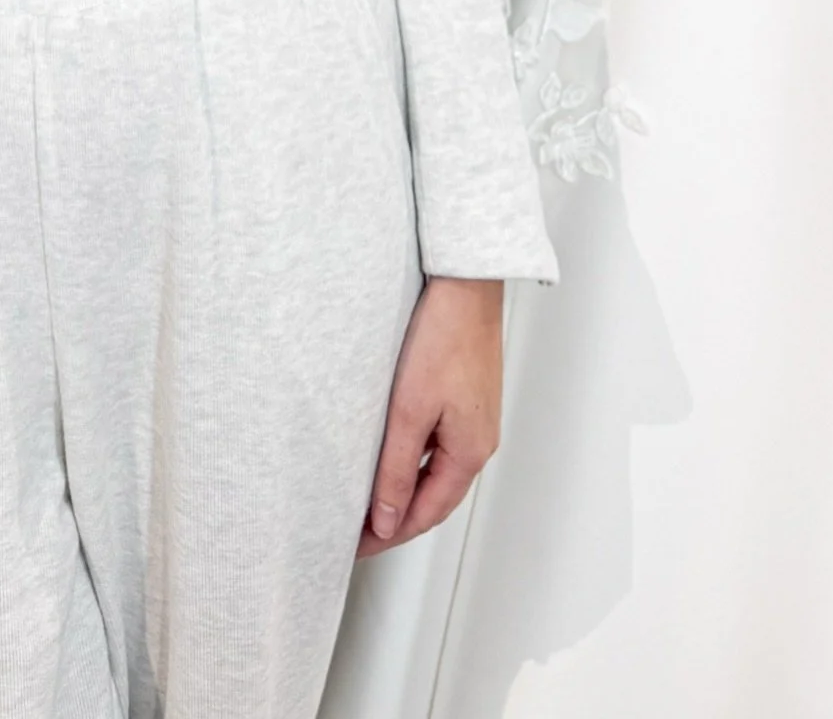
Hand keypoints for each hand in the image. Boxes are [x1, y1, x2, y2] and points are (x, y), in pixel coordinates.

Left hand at [356, 276, 502, 558]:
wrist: (465, 284)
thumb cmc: (443, 338)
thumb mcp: (409, 411)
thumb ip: (396, 469)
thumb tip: (387, 519)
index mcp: (470, 453)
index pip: (426, 514)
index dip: (389, 535)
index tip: (355, 547)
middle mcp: (478, 441)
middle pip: (434, 497)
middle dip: (396, 518)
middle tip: (354, 529)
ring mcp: (474, 418)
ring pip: (435, 470)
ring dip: (403, 487)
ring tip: (364, 497)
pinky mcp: (465, 396)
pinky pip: (437, 443)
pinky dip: (412, 458)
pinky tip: (388, 452)